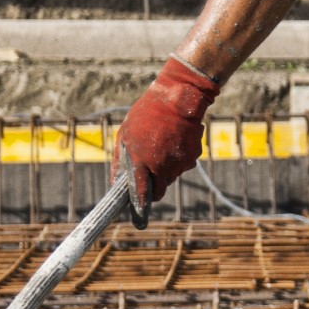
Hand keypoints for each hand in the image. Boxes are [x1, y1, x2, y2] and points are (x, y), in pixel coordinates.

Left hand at [114, 57, 220, 225]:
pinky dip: (179, 158)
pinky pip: (184, 165)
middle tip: (151, 170)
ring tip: (163, 145)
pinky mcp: (193, 157)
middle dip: (155, 185)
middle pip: (160, 189)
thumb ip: (119, 160)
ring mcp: (180, 162)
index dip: (140, 203)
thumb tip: (115, 182)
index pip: (141, 193)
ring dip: (167, 168)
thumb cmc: (147, 113)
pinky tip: (175, 140)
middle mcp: (162, 166)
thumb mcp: (125, 133)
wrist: (179, 97)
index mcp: (141, 160)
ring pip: (172, 176)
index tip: (139, 210)